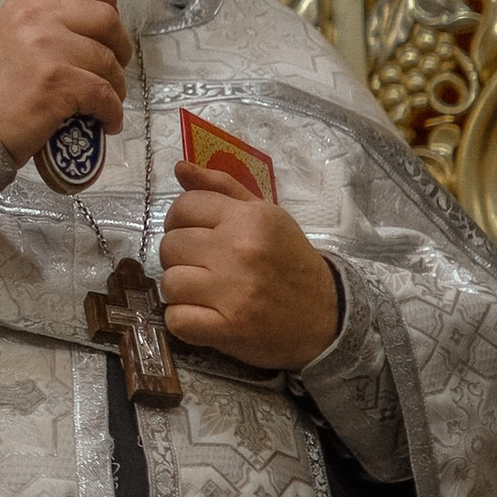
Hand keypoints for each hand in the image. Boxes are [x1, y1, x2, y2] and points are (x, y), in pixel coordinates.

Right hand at [0, 0, 131, 165]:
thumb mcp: (10, 35)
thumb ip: (43, 23)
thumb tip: (91, 27)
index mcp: (26, 2)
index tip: (111, 17)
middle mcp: (37, 17)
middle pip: (106, 18)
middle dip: (120, 45)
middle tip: (115, 66)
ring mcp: (48, 48)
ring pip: (108, 60)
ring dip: (116, 85)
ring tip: (107, 102)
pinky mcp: (59, 82)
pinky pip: (105, 93)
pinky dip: (113, 111)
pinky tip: (107, 122)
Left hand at [159, 163, 339, 368]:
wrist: (327, 315)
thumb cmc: (290, 262)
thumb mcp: (265, 216)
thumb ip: (222, 188)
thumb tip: (181, 168)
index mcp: (250, 219)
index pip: (183, 207)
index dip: (180, 222)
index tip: (195, 235)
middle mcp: (240, 250)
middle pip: (170, 245)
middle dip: (181, 257)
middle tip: (204, 268)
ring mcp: (233, 291)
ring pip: (169, 283)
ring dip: (181, 291)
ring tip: (206, 293)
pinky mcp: (228, 328)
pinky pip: (176, 320)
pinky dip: (183, 322)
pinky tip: (205, 317)